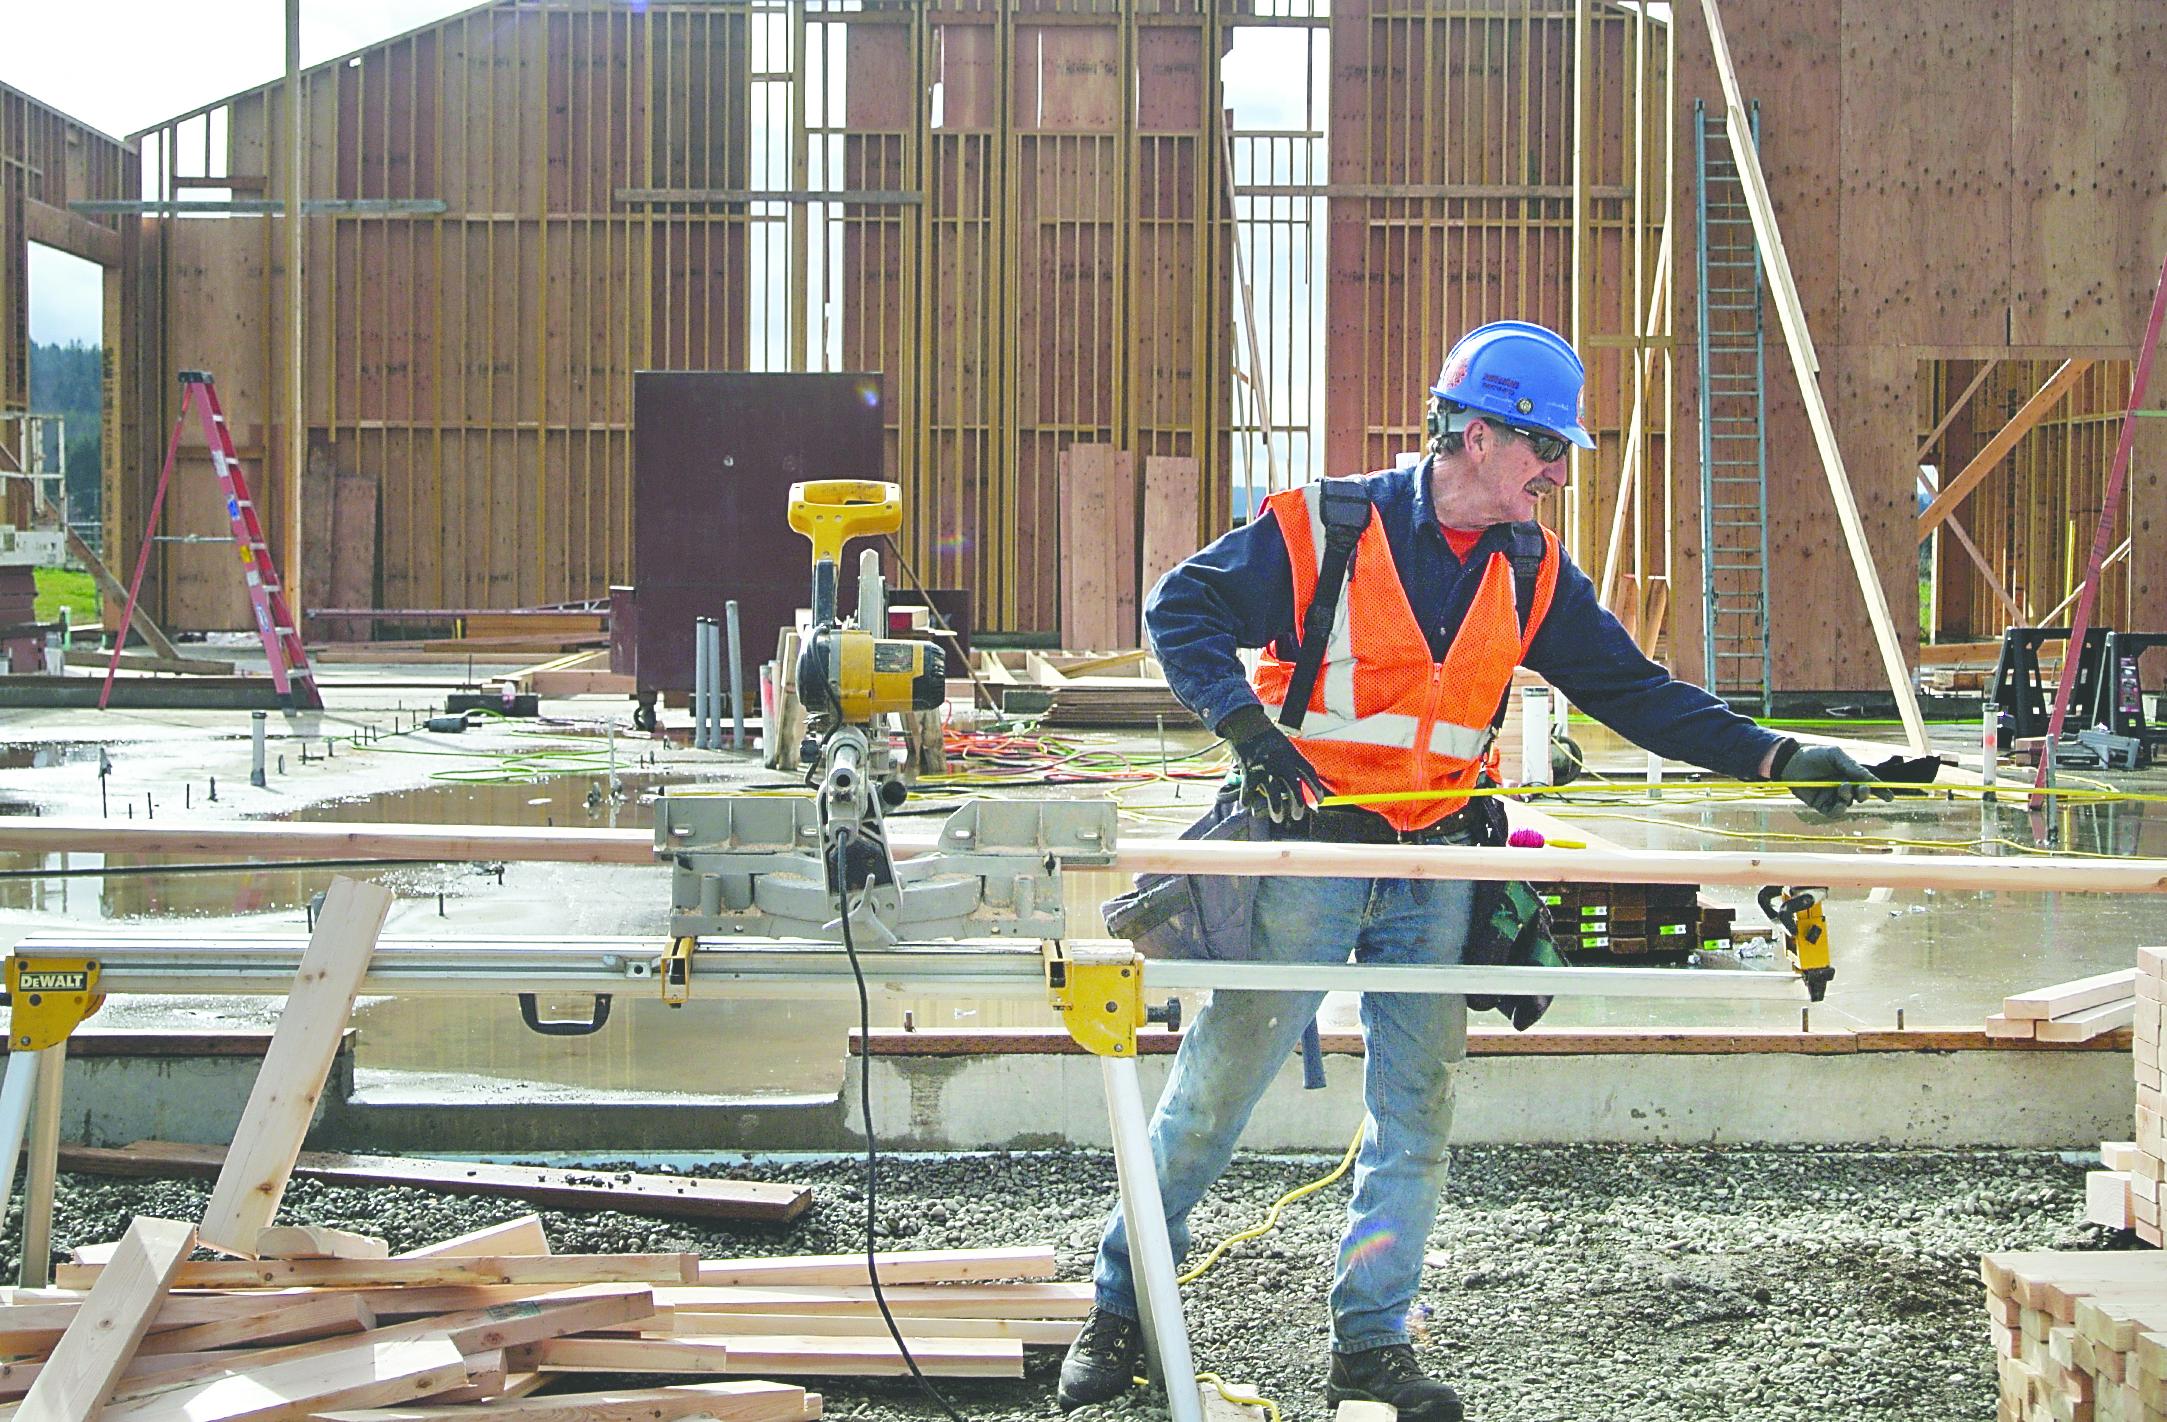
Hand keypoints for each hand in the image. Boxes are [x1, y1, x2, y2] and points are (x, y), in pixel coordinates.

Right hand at [1218, 705, 1328, 823]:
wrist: (1246, 724)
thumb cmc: (1265, 735)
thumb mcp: (1284, 745)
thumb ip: (1290, 762)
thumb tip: (1296, 781)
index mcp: (1292, 756)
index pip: (1310, 775)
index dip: (1317, 790)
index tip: (1319, 802)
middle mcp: (1282, 764)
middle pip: (1295, 790)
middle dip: (1298, 806)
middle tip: (1297, 816)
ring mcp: (1266, 768)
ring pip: (1275, 795)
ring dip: (1277, 810)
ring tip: (1277, 818)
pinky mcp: (1250, 771)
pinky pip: (1250, 791)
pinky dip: (1248, 799)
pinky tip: (1247, 804)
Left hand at [1775, 741, 1895, 815]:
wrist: (1790, 761)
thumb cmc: (1813, 755)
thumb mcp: (1835, 755)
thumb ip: (1852, 767)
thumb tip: (1869, 779)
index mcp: (1849, 774)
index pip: (1868, 783)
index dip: (1880, 790)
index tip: (1890, 795)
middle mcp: (1844, 786)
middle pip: (1861, 796)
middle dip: (1865, 793)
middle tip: (1862, 789)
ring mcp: (1832, 796)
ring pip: (1849, 804)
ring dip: (1850, 797)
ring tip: (1843, 787)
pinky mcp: (1821, 805)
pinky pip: (1834, 812)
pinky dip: (1840, 809)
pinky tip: (1839, 801)